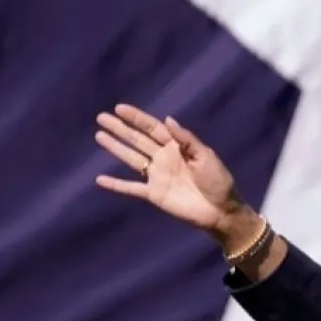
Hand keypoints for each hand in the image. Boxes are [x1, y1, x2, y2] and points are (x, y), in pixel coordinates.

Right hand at [93, 104, 252, 243]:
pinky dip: (116, 184)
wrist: (221, 211)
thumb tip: (168, 119)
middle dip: (120, 129)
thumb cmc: (218, 181)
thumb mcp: (206, 156)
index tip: (119, 108)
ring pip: (131, 158)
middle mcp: (164, 158)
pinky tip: (100, 179)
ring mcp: (157, 176)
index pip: (153, 128)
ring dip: (115, 148)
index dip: (137, 118)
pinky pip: (131, 188)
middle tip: (101, 118)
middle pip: (138, 140)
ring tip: (99, 135)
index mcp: (177, 147)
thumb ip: (186, 139)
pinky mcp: (154, 194)